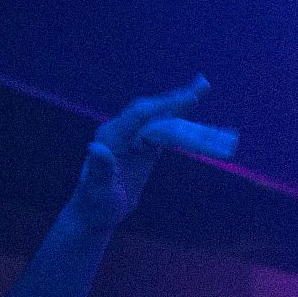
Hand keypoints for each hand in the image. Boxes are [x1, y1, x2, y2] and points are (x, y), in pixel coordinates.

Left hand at [64, 75, 237, 232]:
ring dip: (182, 106)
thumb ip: (99, 169)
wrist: (95, 212)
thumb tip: (97, 148)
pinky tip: (193, 116)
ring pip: (161, 119)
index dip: (164, 105)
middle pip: (154, 111)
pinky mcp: (143, 149)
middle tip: (202, 84)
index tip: (188, 97)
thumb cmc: (95, 203)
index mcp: (111, 136)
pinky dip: (181, 124)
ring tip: (202, 88)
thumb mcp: (97, 190)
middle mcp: (122, 132)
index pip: (141, 115)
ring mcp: (133, 139)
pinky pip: (165, 133)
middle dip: (177, 99)